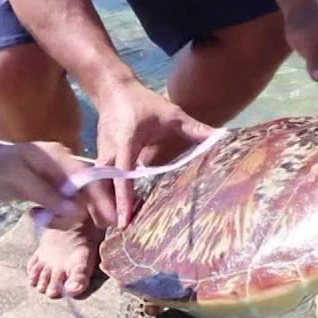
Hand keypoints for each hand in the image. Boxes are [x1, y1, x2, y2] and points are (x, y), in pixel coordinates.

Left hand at [0, 139, 115, 230]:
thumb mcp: (18, 178)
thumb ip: (46, 193)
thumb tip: (76, 210)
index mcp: (60, 157)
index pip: (90, 178)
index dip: (101, 198)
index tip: (108, 219)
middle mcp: (65, 168)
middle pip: (86, 195)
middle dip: (74, 213)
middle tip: (49, 221)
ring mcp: (60, 180)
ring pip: (76, 206)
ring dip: (61, 218)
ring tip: (37, 216)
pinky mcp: (53, 192)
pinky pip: (64, 209)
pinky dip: (54, 217)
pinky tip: (35, 213)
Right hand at [95, 82, 215, 226]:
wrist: (113, 89)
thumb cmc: (143, 102)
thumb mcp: (172, 114)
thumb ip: (195, 129)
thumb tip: (222, 138)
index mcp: (126, 141)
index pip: (121, 172)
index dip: (122, 196)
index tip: (124, 218)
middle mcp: (109, 151)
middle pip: (100, 185)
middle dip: (106, 208)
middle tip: (119, 229)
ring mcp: (101, 155)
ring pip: (94, 186)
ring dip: (101, 205)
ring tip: (115, 226)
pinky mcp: (99, 158)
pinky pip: (96, 182)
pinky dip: (101, 197)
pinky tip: (113, 212)